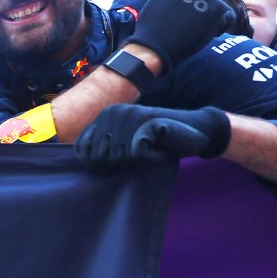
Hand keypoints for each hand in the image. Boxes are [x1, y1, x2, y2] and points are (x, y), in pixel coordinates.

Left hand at [75, 104, 230, 172]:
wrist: (194, 132)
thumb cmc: (157, 143)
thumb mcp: (124, 143)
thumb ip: (103, 147)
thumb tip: (84, 161)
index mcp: (103, 116)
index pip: (82, 149)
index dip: (96, 164)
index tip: (115, 165)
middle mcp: (113, 112)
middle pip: (100, 156)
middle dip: (119, 164)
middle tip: (141, 153)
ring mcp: (130, 115)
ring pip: (118, 156)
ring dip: (138, 161)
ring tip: (151, 148)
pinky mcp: (147, 122)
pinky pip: (137, 153)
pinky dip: (152, 158)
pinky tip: (161, 149)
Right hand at [125, 0, 231, 70]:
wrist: (155, 47)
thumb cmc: (151, 33)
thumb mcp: (156, 7)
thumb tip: (175, 3)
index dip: (188, 11)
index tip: (179, 23)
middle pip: (205, 0)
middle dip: (200, 15)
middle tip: (188, 31)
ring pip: (217, 10)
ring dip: (210, 22)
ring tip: (196, 34)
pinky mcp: (218, 9)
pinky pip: (228, 18)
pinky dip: (221, 28)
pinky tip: (206, 36)